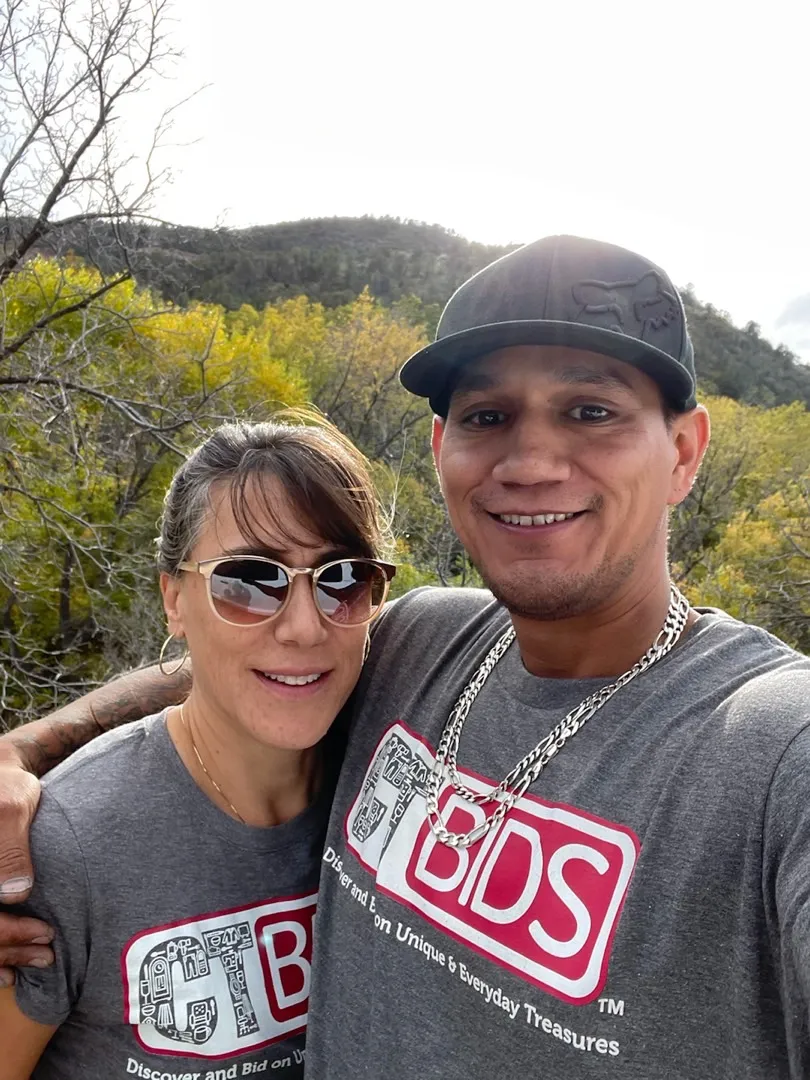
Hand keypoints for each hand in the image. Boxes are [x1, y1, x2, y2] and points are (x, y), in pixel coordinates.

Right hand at [0, 753, 51, 985]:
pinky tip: (7, 972)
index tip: (46, 932)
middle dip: (10, 950)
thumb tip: (14, 892)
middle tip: (48, 955)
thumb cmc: (6, 789)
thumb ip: (11, 848)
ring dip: (2, 958)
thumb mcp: (11, 808)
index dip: (10, 933)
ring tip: (37, 963)